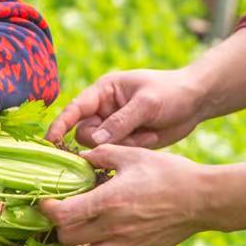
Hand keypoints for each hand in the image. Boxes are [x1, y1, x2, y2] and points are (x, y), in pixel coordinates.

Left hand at [27, 145, 207, 245]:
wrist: (201, 200)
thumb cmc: (168, 173)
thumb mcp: (133, 154)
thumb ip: (101, 154)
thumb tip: (79, 155)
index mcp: (109, 200)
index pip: (65, 213)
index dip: (47, 210)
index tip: (41, 203)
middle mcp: (112, 228)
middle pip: (68, 239)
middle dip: (51, 234)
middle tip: (41, 231)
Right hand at [45, 68, 204, 148]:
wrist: (196, 102)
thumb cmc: (171, 92)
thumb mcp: (147, 103)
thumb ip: (121, 121)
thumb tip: (95, 141)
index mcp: (104, 91)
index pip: (75, 108)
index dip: (60, 124)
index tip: (50, 141)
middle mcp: (104, 109)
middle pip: (85, 133)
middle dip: (103, 140)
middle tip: (128, 135)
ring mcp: (114, 127)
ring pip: (101, 147)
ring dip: (122, 145)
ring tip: (146, 134)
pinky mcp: (126, 141)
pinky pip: (117, 153)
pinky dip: (132, 150)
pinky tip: (150, 138)